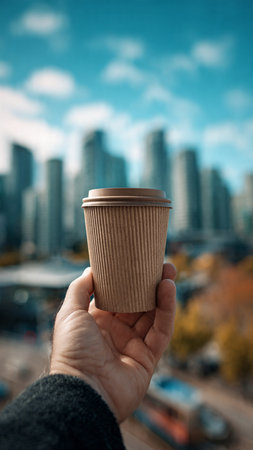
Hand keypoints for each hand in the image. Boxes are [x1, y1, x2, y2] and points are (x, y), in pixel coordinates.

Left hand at [50, 263, 175, 422]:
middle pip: (138, 303)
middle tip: (160, 263)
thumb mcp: (69, 313)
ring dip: (162, 292)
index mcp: (97, 322)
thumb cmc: (72, 351)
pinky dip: (167, 310)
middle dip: (149, 284)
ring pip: (153, 315)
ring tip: (169, 270)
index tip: (136, 261)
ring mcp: (133, 346)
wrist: (83, 391)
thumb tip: (91, 269)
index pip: (117, 296)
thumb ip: (79, 289)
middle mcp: (116, 333)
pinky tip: (168, 289)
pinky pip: (161, 331)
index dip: (127, 280)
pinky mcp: (148, 358)